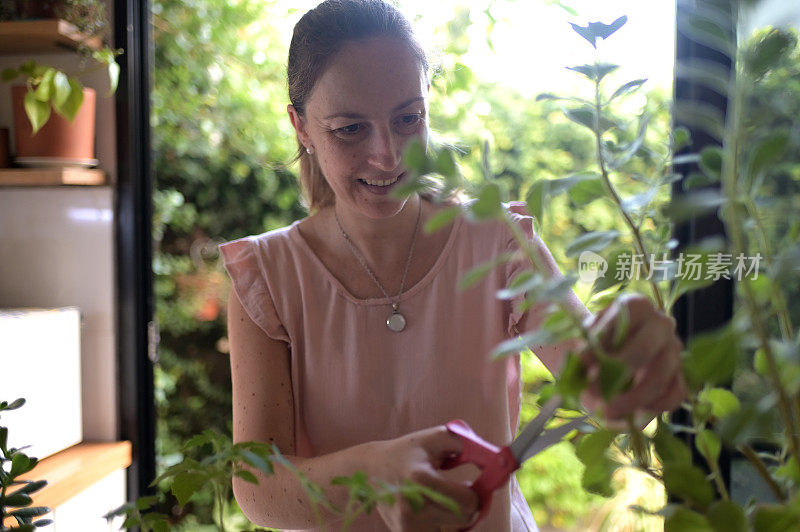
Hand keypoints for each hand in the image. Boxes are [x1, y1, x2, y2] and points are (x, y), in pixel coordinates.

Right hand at [370, 426, 479, 531]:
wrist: (370, 470)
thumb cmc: (408, 452)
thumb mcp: (436, 438)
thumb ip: (467, 444)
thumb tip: (496, 459)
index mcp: (420, 479)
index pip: (466, 501)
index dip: (475, 494)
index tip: (469, 485)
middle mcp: (412, 507)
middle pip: (462, 519)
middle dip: (467, 506)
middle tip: (457, 492)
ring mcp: (407, 526)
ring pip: (453, 531)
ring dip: (454, 518)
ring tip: (440, 500)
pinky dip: (442, 526)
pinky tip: (432, 512)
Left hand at [579, 294, 686, 421]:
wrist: (610, 349)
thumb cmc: (596, 338)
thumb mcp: (585, 335)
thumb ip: (585, 346)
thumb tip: (582, 365)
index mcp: (636, 306)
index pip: (621, 323)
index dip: (601, 345)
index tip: (582, 365)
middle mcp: (660, 324)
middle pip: (643, 350)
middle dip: (615, 375)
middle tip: (592, 392)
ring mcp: (674, 350)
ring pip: (659, 378)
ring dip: (631, 399)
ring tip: (607, 410)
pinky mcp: (679, 375)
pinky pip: (674, 395)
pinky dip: (653, 407)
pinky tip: (631, 412)